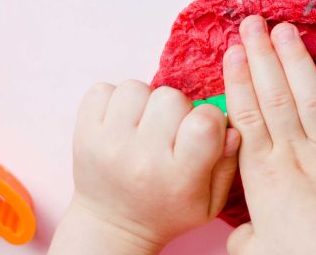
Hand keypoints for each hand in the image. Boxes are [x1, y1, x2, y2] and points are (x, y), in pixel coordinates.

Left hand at [49, 81, 239, 254]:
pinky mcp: (83, 134)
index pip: (205, 121)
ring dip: (144, 101)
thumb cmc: (168, 210)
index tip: (202, 131)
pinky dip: (114, 99)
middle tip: (170, 131)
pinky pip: (102, 89)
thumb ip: (226, 165)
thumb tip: (231, 128)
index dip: (209, 118)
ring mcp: (109, 145)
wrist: (113, 227)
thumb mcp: (209, 202)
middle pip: (170, 97)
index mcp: (179, 177)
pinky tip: (122, 121)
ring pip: (136, 88)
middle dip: (176, 109)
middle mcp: (142, 160)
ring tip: (144, 125)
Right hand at [223, 15, 315, 254]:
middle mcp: (295, 153)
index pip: (247, 115)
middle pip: (275, 95)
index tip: (234, 51)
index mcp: (263, 174)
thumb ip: (245, 234)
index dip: (240, 79)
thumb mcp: (256, 251)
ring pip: (310, 96)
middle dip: (262, 55)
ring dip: (297, 61)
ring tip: (286, 30)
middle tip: (253, 22)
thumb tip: (242, 230)